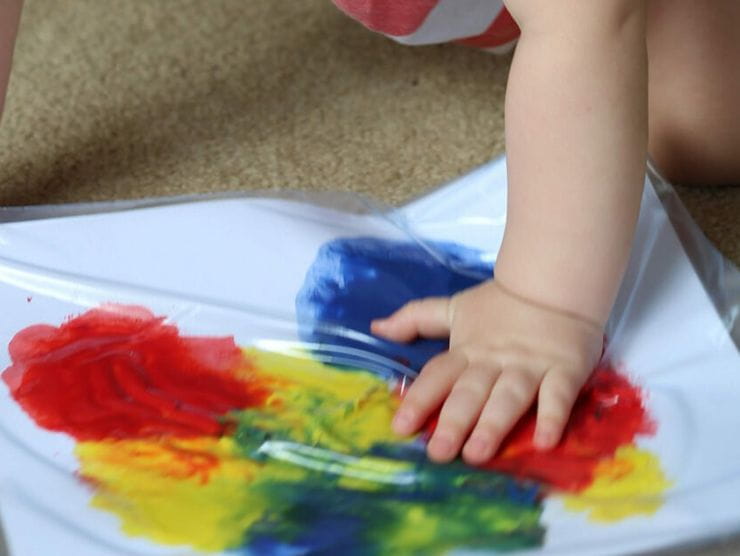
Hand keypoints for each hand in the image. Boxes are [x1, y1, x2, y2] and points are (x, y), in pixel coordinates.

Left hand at [371, 280, 603, 464]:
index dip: (420, 399)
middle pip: (470, 392)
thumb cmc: (500, 304)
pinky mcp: (564, 370)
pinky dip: (552, 417)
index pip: (438, 375)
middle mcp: (494, 361)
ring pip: (508, 397)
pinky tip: (544, 443)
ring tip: (477, 453)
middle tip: (438, 453)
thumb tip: (375, 327)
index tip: (401, 426)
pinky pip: (558, 396)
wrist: (554, 282)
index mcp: (467, 350)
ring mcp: (529, 366)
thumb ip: (416, 318)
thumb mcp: (453, 307)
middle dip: (453, 422)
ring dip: (493, 425)